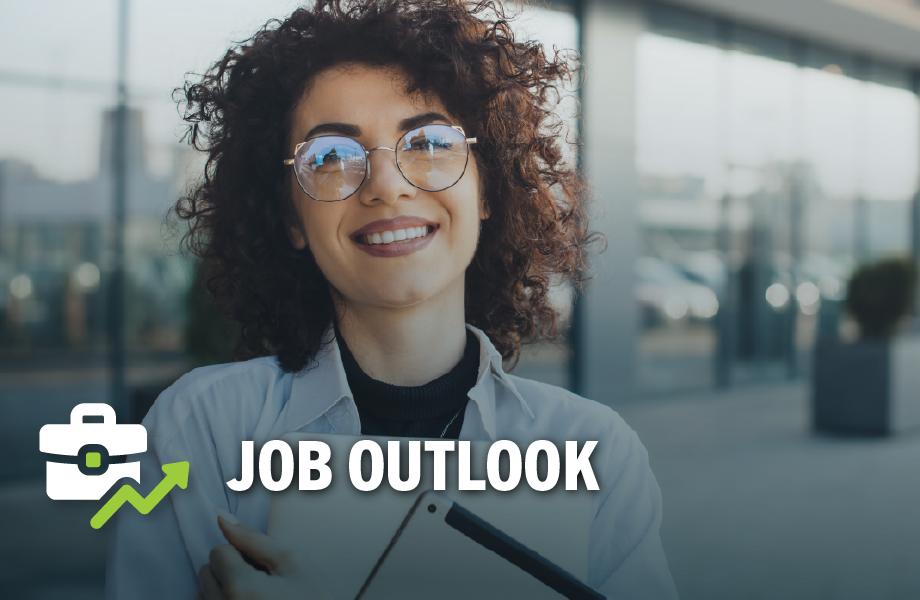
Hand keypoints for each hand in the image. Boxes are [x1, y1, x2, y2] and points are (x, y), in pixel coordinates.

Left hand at [197, 512, 333, 599]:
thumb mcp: (292, 564)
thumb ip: (253, 538)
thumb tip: (221, 517)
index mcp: (239, 587)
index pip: (218, 551)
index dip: (241, 552)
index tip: (262, 565)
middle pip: (206, 572)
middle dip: (228, 570)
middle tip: (260, 581)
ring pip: (202, 594)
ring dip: (222, 589)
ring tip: (253, 596)